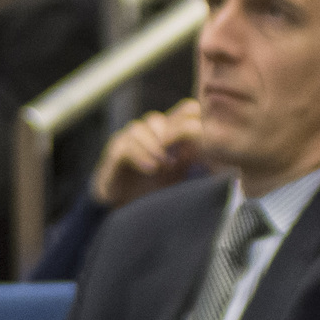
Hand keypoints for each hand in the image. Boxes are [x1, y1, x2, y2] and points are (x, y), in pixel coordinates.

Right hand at [91, 99, 208, 206]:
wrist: (121, 210)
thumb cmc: (150, 189)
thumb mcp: (177, 172)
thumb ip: (190, 156)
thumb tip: (206, 143)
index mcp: (164, 132)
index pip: (182, 110)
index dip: (191, 117)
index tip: (199, 136)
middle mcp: (143, 133)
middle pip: (157, 118)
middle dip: (170, 134)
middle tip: (180, 155)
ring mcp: (125, 141)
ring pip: (139, 129)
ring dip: (154, 146)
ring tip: (164, 165)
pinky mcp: (113, 154)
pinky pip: (126, 147)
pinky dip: (140, 156)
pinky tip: (151, 168)